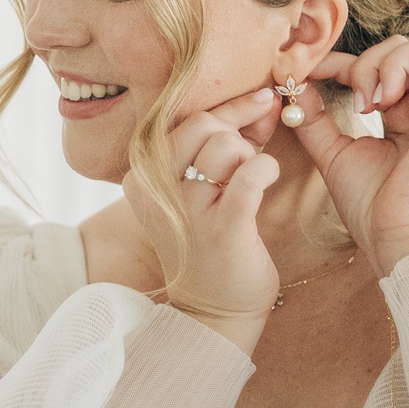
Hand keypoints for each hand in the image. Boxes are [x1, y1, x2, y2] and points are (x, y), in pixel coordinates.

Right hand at [123, 86, 281, 351]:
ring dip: (250, 157)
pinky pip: (250, 175)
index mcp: (141, 175)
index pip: (185, 118)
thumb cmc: (211, 240)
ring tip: (249, 183)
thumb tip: (263, 99)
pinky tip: (268, 178)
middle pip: (203, 124)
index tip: (260, 100)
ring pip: (226, 146)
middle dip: (235, 135)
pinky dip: (265, 169)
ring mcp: (186, 210)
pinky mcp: (221, 228)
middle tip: (246, 160)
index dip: (228, 108)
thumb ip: (226, 141)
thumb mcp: (201, 187)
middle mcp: (155, 189)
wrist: (214, 308)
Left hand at [298, 37, 408, 277]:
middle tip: (358, 102)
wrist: (393, 242)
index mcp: (401, 113)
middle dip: (369, 62)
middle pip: (405, 48)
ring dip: (395, 62)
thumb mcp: (332, 153)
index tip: (311, 71)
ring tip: (378, 100)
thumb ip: (315, 119)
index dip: (342, 60)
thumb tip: (296, 84)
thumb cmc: (370, 207)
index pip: (377, 64)